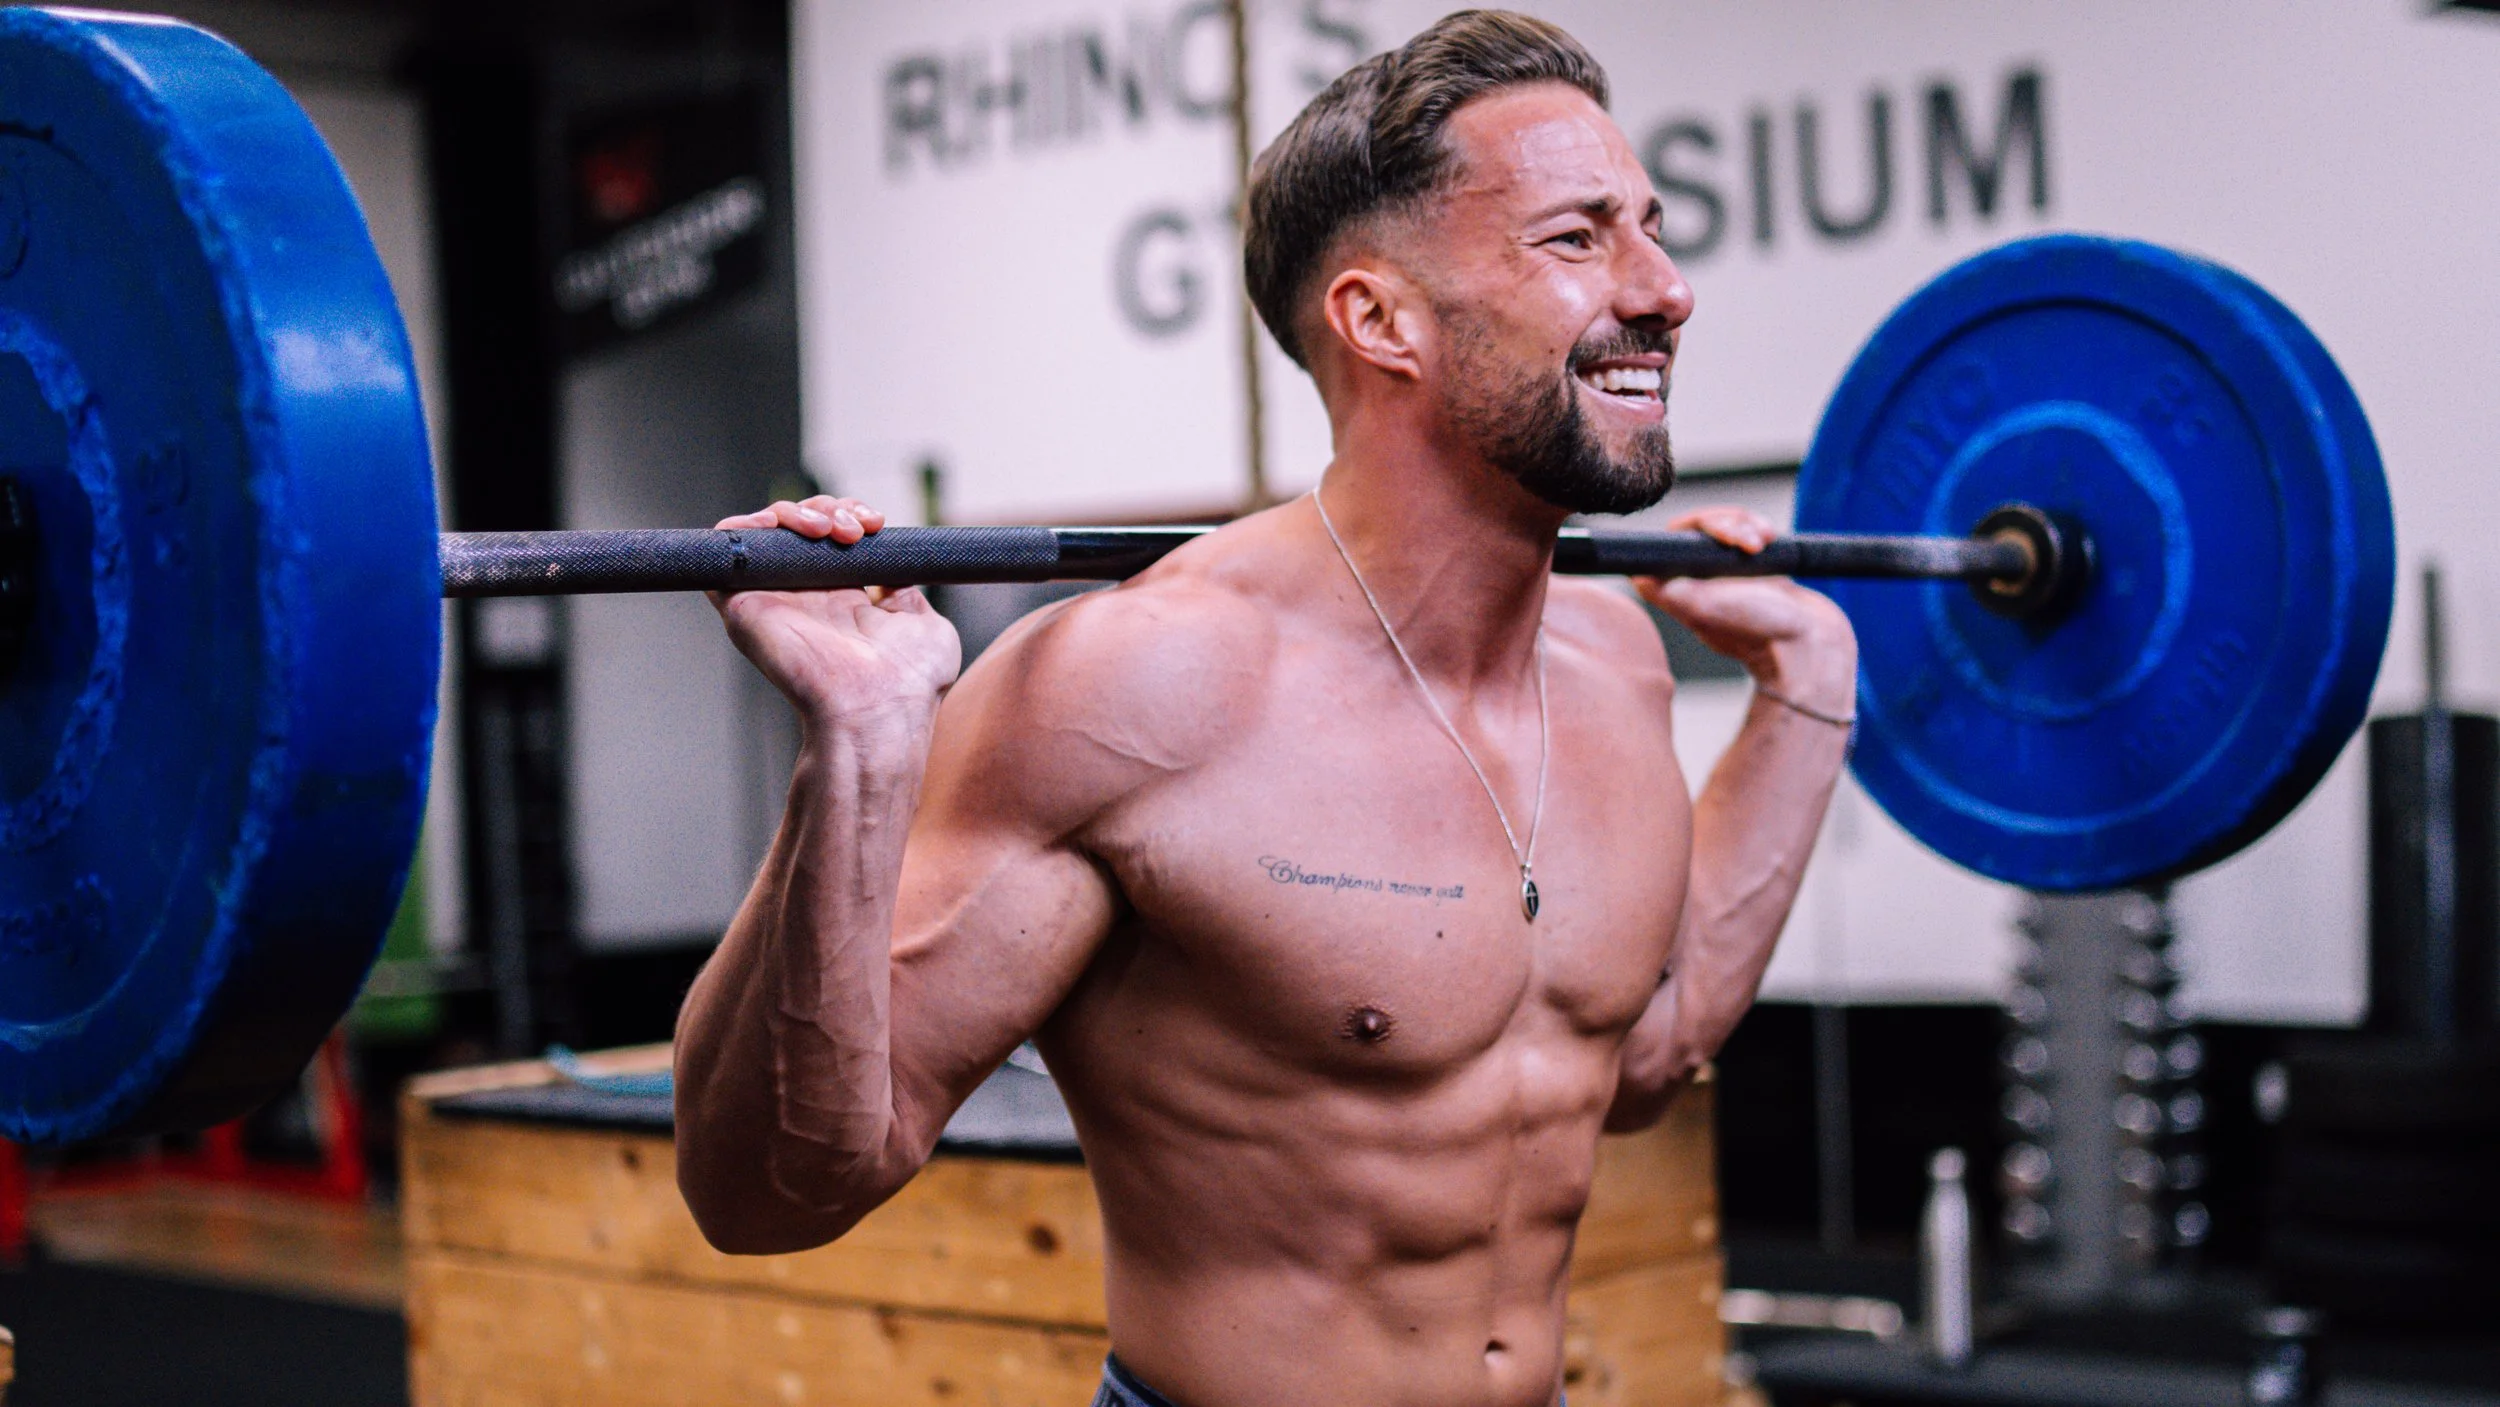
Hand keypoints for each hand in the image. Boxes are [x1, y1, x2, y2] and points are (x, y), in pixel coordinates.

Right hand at [710, 496, 962, 726]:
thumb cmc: (909, 685)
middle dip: (830, 509)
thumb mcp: (927, 627)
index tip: (875, 524)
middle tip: (854, 529)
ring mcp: (773, 598)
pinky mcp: (743, 603)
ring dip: (797, 512)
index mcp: (844, 599)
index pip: (833, 538)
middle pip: (800, 526)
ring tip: (829, 529)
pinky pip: (728, 548)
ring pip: (766, 530)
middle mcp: (806, 597)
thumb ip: (908, 596)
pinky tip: (784, 527)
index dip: (850, 516)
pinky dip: (748, 524)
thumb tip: (900, 572)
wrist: (877, 711)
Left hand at [1632, 506, 1855, 709]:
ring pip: (1726, 528)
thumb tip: (1639, 579)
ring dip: (1745, 526)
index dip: (1694, 526)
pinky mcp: (1751, 570)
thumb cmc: (1762, 632)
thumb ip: (1675, 595)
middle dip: (1727, 523)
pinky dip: (1758, 530)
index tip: (1721, 535)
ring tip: (1763, 543)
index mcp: (1679, 591)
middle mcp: (1698, 582)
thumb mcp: (1711, 611)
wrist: (1809, 647)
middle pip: (1700, 528)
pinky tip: (1770, 540)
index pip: (1671, 541)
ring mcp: (1725, 575)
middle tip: (1750, 543)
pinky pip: (1747, 534)